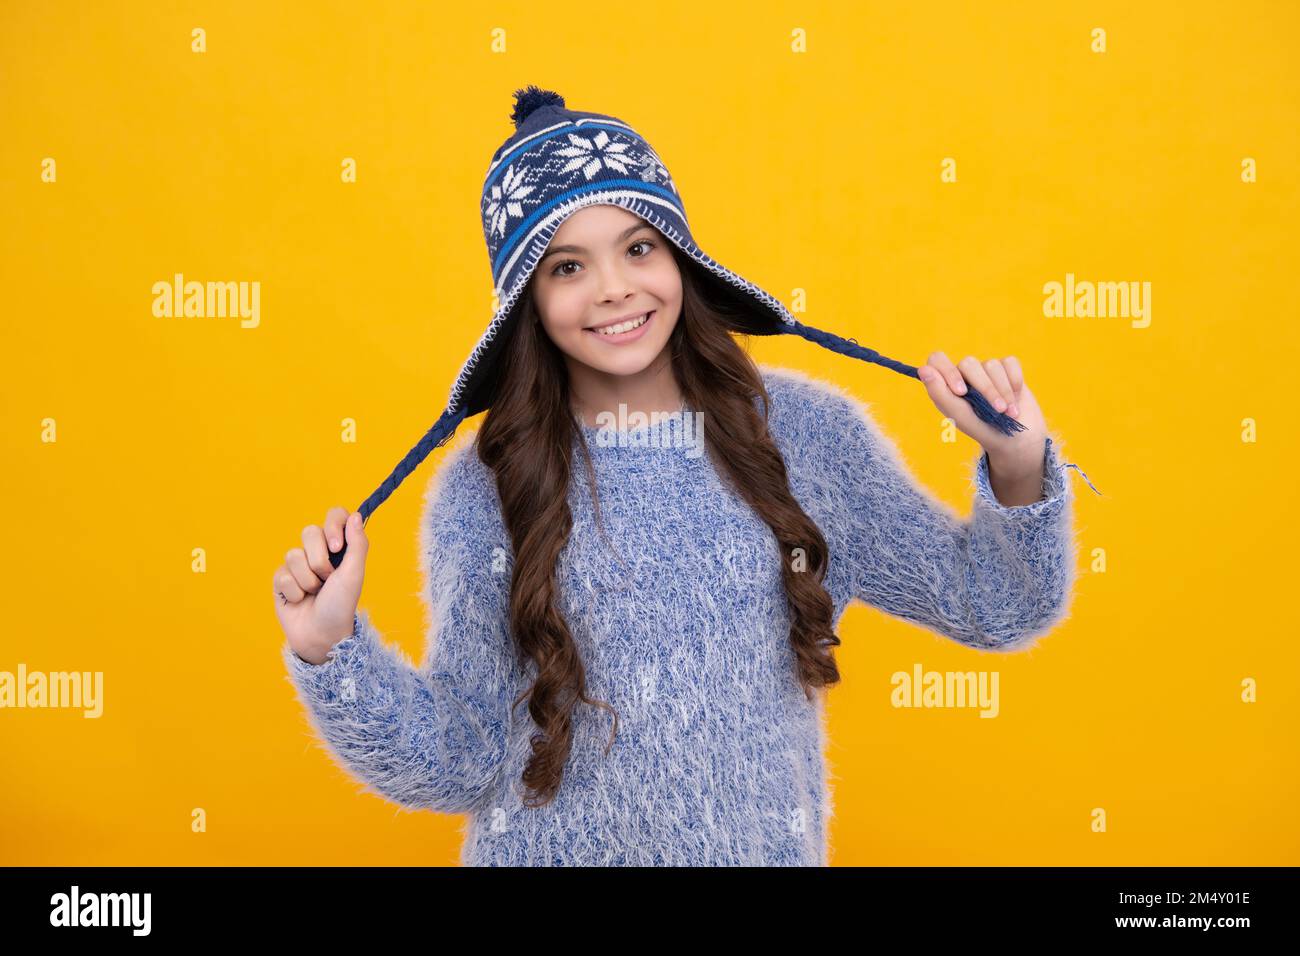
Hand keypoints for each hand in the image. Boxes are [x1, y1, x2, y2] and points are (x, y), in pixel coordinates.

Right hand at [272, 508, 367, 664]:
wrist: (321, 634)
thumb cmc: (341, 605)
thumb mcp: (354, 574)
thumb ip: (357, 544)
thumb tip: (355, 515)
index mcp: (338, 547)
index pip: (334, 515)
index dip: (332, 526)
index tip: (336, 547)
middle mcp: (317, 552)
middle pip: (309, 532)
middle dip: (319, 560)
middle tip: (327, 579)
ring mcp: (298, 565)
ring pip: (293, 554)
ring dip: (307, 580)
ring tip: (314, 594)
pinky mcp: (281, 579)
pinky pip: (282, 574)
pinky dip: (294, 591)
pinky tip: (299, 601)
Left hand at [916, 353, 1047, 473]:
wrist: (1016, 440)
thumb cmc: (983, 430)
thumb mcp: (960, 416)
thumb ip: (940, 394)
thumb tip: (923, 369)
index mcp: (947, 384)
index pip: (937, 360)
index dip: (948, 371)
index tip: (961, 392)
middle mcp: (964, 374)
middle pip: (968, 363)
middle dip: (985, 389)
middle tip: (997, 410)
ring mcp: (986, 369)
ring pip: (991, 365)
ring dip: (1003, 391)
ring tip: (1009, 412)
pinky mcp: (1007, 368)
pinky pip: (1009, 363)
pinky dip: (1014, 382)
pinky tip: (1016, 399)